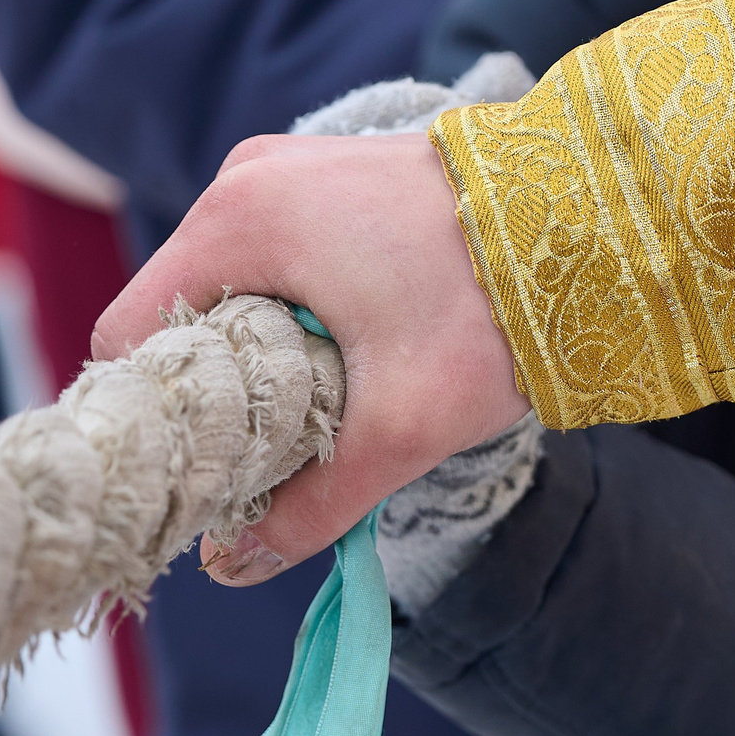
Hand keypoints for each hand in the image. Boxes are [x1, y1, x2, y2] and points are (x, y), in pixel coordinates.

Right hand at [94, 132, 530, 579]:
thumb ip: (309, 502)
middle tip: (268, 457)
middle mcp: (247, 178)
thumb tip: (234, 565)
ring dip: (260, 355)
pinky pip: (277, 260)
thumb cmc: (494, 307)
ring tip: (318, 410)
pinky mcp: (334, 177)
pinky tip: (348, 359)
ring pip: (232, 289)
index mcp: (237, 220)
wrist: (603, 217)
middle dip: (215, 390)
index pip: (131, 332)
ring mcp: (292, 169)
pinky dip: (295, 315)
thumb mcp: (400, 427)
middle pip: (179, 311)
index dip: (157, 413)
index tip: (199, 471)